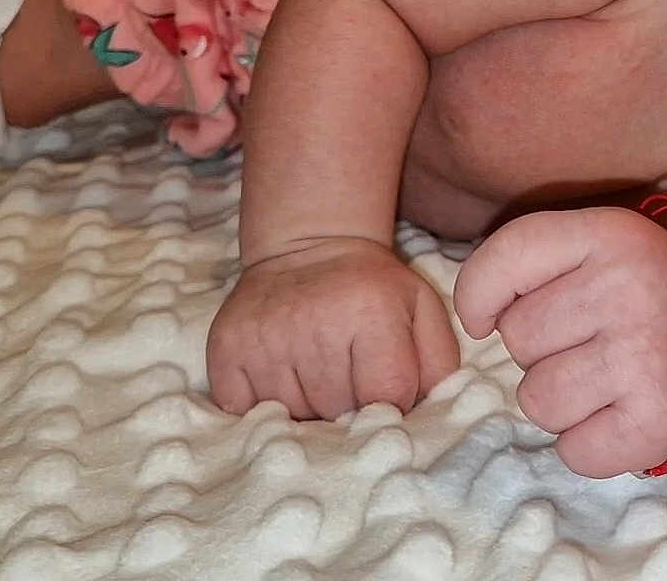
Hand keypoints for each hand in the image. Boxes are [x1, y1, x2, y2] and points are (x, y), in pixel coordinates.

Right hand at [206, 237, 460, 418]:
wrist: (306, 247)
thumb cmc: (372, 289)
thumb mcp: (422, 309)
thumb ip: (440, 365)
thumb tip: (427, 417)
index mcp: (370, 311)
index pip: (386, 397)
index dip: (391, 403)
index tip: (386, 388)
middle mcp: (313, 322)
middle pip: (338, 413)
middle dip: (350, 409)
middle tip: (349, 378)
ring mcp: (265, 337)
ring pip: (294, 418)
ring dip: (309, 412)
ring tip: (316, 376)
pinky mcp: (226, 348)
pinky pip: (246, 413)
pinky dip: (264, 410)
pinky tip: (282, 381)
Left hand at [453, 207, 666, 477]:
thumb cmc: (639, 290)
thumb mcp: (594, 245)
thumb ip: (525, 259)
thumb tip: (474, 320)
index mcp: (611, 233)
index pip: (507, 257)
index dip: (479, 294)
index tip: (488, 315)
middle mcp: (632, 288)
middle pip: (517, 337)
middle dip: (540, 348)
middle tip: (590, 340)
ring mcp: (649, 356)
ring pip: (537, 400)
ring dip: (561, 400)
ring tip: (605, 378)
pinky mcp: (660, 420)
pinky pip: (572, 451)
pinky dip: (589, 444)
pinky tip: (620, 414)